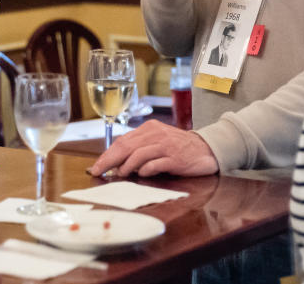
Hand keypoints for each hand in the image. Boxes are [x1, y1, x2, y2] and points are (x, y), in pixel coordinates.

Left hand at [88, 120, 219, 177]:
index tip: (96, 166)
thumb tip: (117, 162)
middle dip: (109, 161)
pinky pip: (154, 164)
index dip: (107, 154)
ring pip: (138, 155)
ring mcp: (165, 146)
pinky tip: (141, 175)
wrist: (206, 148)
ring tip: (121, 174)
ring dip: (126, 167)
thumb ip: (140, 148)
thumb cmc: (179, 147)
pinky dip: (144, 171)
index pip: (122, 141)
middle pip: (126, 147)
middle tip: (98, 172)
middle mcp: (155, 134)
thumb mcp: (158, 142)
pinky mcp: (175, 158)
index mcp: (149, 129)